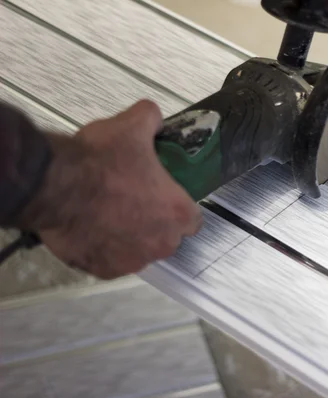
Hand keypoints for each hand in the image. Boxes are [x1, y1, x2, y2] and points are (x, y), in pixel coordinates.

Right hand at [18, 100, 201, 278]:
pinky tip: (93, 228)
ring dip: (130, 237)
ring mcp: (132, 260)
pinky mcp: (104, 270)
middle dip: (154, 223)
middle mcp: (161, 243)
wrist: (54, 184)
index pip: (192, 219)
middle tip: (134, 202)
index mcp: (178, 214)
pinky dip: (104, 249)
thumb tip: (153, 117)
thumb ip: (152, 119)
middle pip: (167, 238)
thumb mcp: (132, 126)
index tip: (164, 198)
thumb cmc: (99, 162)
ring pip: (140, 251)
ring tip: (110, 214)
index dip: (178, 207)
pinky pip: (111, 261)